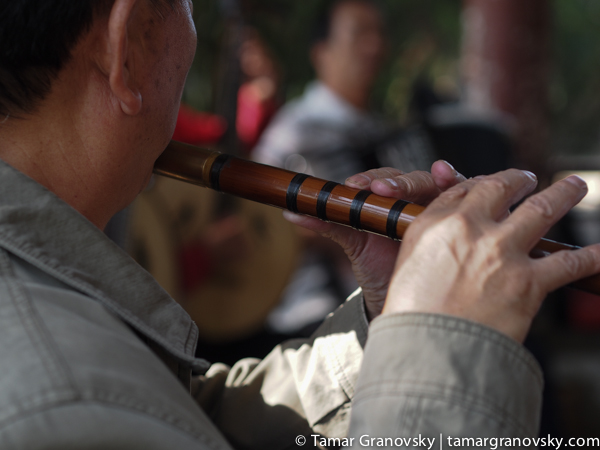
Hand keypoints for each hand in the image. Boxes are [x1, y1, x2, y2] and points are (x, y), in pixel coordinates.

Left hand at [283, 161, 465, 319]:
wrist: (400, 298)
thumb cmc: (377, 267)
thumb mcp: (354, 243)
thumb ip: (328, 223)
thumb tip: (291, 212)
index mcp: (389, 199)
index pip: (383, 181)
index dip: (371, 180)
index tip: (355, 185)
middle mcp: (416, 198)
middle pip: (413, 179)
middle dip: (401, 182)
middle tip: (383, 189)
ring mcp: (442, 207)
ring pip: (444, 184)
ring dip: (443, 177)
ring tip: (441, 174)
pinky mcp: (464, 221)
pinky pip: (469, 202)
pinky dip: (467, 190)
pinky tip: (462, 184)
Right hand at [383, 169, 599, 341]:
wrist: (430, 349)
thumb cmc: (413, 315)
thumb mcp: (407, 269)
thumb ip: (430, 248)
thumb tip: (450, 247)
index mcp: (434, 225)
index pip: (462, 190)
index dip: (480, 184)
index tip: (491, 185)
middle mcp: (469, 229)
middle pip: (501, 188)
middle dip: (518, 180)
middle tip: (528, 179)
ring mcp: (502, 252)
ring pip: (542, 209)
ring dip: (562, 193)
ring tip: (574, 185)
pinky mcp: (529, 281)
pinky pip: (570, 262)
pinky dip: (591, 257)